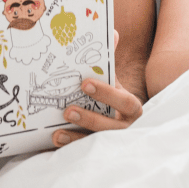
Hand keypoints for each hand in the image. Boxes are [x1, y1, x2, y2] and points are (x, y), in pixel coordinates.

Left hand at [53, 31, 141, 147]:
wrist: (118, 126)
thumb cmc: (112, 100)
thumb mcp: (113, 82)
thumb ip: (110, 61)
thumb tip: (113, 32)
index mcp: (131, 108)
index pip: (126, 102)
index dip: (107, 94)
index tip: (85, 84)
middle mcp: (126, 129)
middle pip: (113, 128)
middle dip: (90, 119)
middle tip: (68, 110)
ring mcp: (113, 144)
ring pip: (98, 144)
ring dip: (77, 138)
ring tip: (58, 132)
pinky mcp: (99, 154)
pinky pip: (85, 155)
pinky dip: (70, 150)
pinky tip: (56, 142)